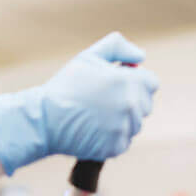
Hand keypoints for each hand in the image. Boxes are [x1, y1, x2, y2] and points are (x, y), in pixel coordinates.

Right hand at [0, 32, 158, 174]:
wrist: (44, 119)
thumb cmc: (65, 86)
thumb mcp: (88, 56)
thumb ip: (118, 47)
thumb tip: (141, 56)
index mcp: (127, 81)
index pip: (151, 83)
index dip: (135, 83)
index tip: (117, 86)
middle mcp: (130, 105)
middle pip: (145, 105)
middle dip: (129, 102)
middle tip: (102, 102)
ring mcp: (124, 128)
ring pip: (135, 124)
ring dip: (122, 121)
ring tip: (96, 116)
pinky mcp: (116, 147)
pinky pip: (124, 141)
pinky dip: (112, 138)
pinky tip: (94, 130)